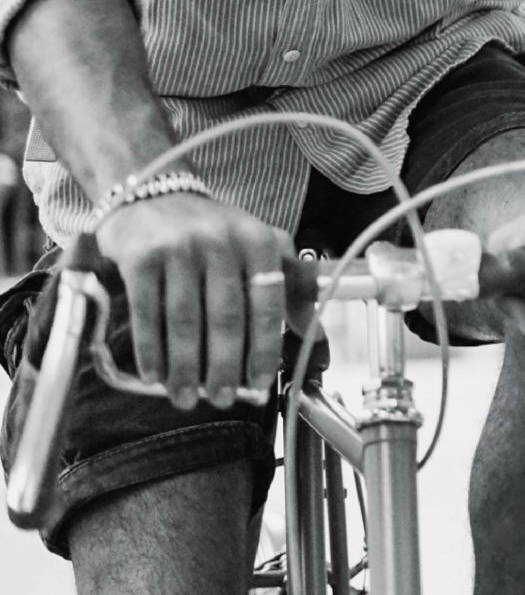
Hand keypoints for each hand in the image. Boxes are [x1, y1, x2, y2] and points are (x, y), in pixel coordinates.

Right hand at [94, 192, 295, 411]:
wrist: (153, 194)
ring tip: (186, 397)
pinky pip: (146, 314)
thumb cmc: (214, 231)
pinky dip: (150, 350)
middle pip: (226, 318)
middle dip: (224, 367)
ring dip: (185, 367)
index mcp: (259, 242)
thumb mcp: (259, 246)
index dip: (264, 348)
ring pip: (184, 322)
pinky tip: (154, 376)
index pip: (268, 304)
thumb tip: (313, 334)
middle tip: (222, 399)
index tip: (260, 384)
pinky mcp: (140, 258)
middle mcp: (221, 243)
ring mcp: (178, 249)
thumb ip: (289, 285)